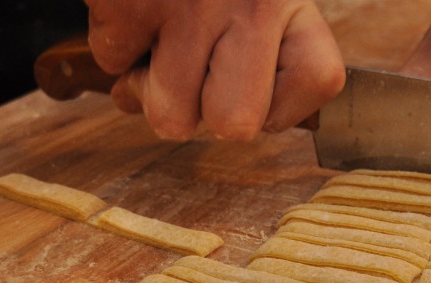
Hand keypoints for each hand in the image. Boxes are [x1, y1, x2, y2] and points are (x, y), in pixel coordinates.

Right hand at [85, 0, 344, 140]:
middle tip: (198, 76)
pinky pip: (111, 62)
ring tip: (160, 41)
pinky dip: (113, 43)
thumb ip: (265, 45)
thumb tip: (223, 123)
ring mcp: (185, 6)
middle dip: (209, 114)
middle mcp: (249, 1)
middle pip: (235, 123)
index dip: (285, 101)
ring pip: (168, 116)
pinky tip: (132, 10)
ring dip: (153, 87)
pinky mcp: (125, 3)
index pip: (319, 81)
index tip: (263, 84)